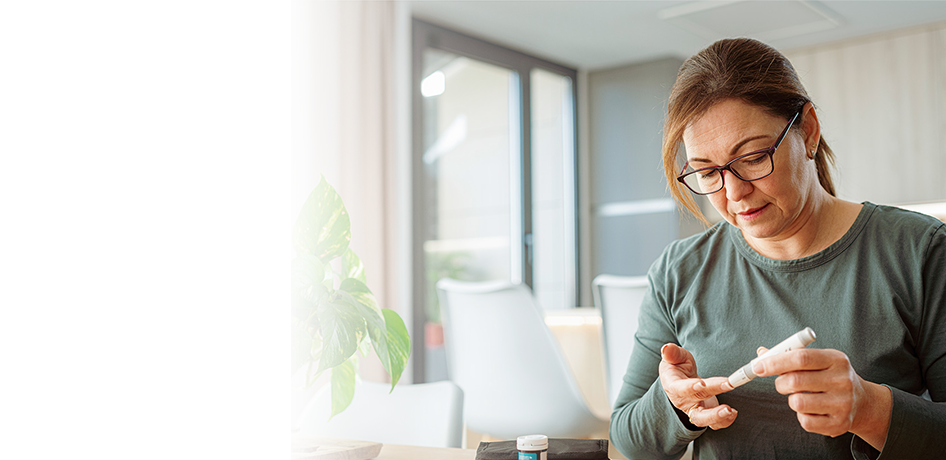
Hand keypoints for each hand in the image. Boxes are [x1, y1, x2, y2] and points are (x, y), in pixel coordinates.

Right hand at [659, 343, 736, 429]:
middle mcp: (683, 401)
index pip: (680, 389)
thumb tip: (666, 348)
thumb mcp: (674, 356)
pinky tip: (734, 412)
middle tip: (727, 407)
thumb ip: (672, 353)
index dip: (690, 387)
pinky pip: (714, 423)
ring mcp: (694, 409)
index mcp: (673, 385)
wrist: (681, 378)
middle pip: (696, 408)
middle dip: (712, 411)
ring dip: (718, 418)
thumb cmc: (677, 366)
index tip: (702, 383)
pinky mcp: (705, 413)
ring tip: (731, 411)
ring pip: (704, 420)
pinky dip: (725, 421)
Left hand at [753, 347, 891, 449]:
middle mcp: (842, 381)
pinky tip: (810, 409)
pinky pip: (805, 421)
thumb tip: (761, 353)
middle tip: (781, 383)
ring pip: (797, 403)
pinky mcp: (839, 424)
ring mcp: (843, 403)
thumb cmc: (830, 376)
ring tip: (800, 396)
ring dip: (791, 400)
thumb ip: (790, 355)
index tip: (758, 366)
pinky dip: (801, 415)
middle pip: (795, 381)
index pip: (801, 357)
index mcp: (836, 360)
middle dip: (779, 383)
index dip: (775, 362)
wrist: (862, 402)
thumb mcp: (818, 360)